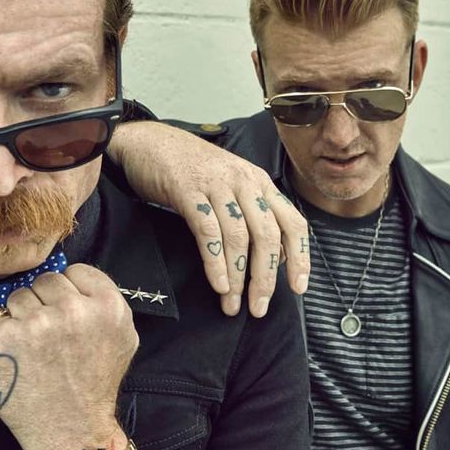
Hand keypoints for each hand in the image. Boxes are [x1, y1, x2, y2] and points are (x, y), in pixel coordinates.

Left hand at [0, 265, 136, 449]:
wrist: (71, 431)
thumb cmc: (94, 386)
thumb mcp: (122, 338)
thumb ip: (103, 304)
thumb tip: (74, 278)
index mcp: (107, 306)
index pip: (75, 272)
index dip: (68, 291)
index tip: (66, 313)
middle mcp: (75, 309)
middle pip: (46, 281)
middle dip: (44, 303)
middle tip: (48, 334)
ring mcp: (39, 322)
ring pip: (19, 297)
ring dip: (21, 317)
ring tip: (32, 349)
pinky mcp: (7, 337)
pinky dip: (3, 337)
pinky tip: (15, 359)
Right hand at [109, 121, 310, 316]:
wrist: (149, 142)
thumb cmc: (189, 169)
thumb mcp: (230, 186)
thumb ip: (251, 214)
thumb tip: (272, 257)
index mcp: (260, 183)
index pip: (293, 222)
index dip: (300, 257)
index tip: (298, 287)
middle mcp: (244, 182)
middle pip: (267, 235)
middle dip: (265, 277)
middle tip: (258, 307)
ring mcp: (217, 184)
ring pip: (239, 237)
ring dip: (237, 277)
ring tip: (232, 304)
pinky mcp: (188, 190)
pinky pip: (209, 231)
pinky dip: (215, 261)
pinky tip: (217, 284)